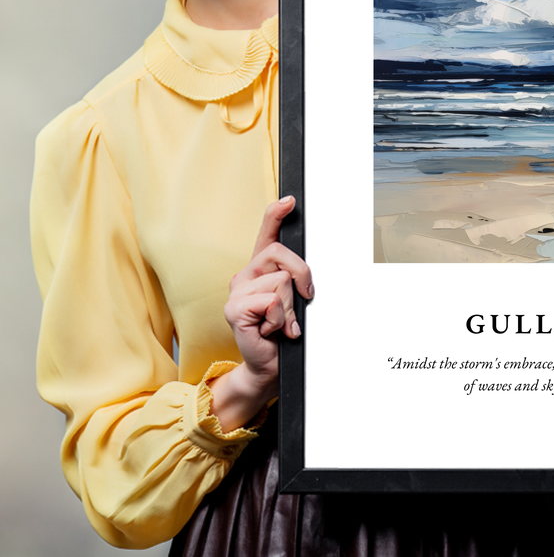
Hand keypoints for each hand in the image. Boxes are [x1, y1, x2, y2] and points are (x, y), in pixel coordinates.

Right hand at [209, 196, 313, 430]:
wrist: (269, 365)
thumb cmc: (282, 333)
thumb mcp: (294, 301)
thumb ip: (295, 281)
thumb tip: (305, 273)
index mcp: (260, 270)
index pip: (266, 234)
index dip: (276, 215)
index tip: (290, 201)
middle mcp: (245, 275)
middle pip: (281, 254)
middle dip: (302, 276)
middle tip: (303, 299)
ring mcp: (236, 291)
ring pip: (281, 281)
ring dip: (290, 308)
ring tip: (281, 323)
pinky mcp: (234, 309)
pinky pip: (271, 301)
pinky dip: (280, 319)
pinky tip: (271, 330)